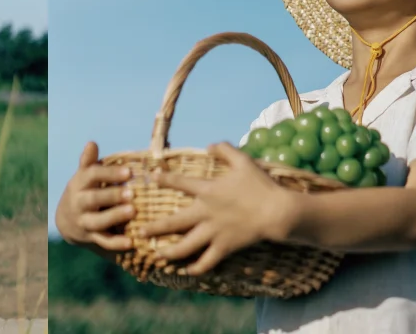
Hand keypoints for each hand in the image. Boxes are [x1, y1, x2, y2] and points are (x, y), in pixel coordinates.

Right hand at [55, 142, 134, 251]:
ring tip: (132, 212)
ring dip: (115, 216)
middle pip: (94, 199)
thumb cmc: (83, 190)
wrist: (66, 220)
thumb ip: (89, 161)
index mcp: (79, 184)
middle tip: (131, 193)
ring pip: (98, 221)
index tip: (129, 172)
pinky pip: (103, 242)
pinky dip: (116, 243)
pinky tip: (131, 242)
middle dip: (112, 196)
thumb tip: (91, 143)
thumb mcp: (83, 175)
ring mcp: (84, 221)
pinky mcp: (90, 238)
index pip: (92, 175)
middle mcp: (79, 203)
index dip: (110, 173)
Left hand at [139, 142, 292, 275]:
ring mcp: (214, 232)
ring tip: (158, 254)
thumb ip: (224, 149)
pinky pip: (207, 261)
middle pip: (174, 222)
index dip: (164, 179)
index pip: (179, 183)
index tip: (150, 178)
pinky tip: (188, 270)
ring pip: (186, 246)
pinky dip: (196, 268)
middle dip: (155, 228)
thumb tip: (209, 146)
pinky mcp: (224, 247)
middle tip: (140, 232)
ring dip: (170, 252)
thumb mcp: (242, 160)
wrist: (275, 212)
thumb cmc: (259, 185)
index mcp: (208, 190)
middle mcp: (206, 212)